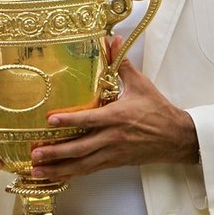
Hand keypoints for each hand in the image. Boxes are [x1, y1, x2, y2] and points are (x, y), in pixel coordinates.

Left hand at [29, 37, 198, 179]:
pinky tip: (56, 175)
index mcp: (117, 116)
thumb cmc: (158, 110)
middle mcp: (112, 137)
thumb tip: (113, 39)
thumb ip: (122, 63)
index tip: (50, 120)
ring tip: (36, 170)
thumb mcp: (141, 84)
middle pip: (80, 148)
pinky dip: (71, 174)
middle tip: (35, 153)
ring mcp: (113, 153)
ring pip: (82, 164)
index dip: (70, 120)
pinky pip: (90, 170)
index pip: (90, 119)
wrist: (178, 138)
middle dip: (56, 152)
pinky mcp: (114, 163)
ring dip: (59, 168)